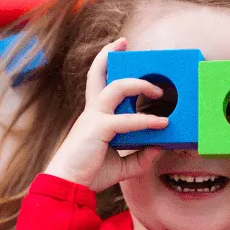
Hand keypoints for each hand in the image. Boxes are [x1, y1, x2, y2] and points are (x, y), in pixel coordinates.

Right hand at [43, 38, 167, 191]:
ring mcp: (94, 118)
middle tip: (125, 43)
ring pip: (117, 87)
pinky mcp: (98, 129)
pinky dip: (146, 121)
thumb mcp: (122, 165)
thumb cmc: (88, 174)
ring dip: (140, 85)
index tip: (118, 49)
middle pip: (97, 73)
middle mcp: (92, 111)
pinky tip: (161, 125)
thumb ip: (140, 157)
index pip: (98, 83)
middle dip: (110, 54)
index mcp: (94, 116)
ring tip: (159, 92)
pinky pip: (126, 120)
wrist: (67, 186)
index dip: (104, 63)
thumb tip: (160, 148)